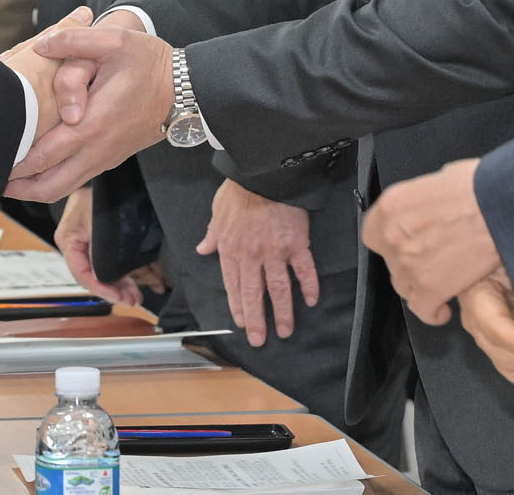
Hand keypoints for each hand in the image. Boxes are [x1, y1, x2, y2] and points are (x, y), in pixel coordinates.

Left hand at [5, 19, 172, 201]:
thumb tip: (40, 45)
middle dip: (19, 188)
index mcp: (92, 125)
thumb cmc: (151, 63)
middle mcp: (98, 150)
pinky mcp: (112, 158)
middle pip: (50, 186)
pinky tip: (39, 169)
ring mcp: (106, 158)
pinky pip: (77, 179)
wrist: (188, 88)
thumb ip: (74, 41)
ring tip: (10, 180)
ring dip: (35, 189)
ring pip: (64, 188)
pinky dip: (54, 181)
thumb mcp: (114, 41)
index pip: (44, 156)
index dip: (15, 164)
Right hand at [53, 185, 141, 305]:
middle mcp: (77, 244)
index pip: (82, 275)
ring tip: (138, 295)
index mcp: (68, 241)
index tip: (119, 297)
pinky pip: (112, 260)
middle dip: (116, 290)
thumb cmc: (98, 191)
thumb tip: (106, 278)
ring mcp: (89, 242)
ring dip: (123, 283)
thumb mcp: (97, 224)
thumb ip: (99, 252)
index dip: (102, 289)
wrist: (100, 168)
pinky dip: (125, 272)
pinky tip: (140, 280)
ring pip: (105, 270)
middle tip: (133, 300)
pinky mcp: (101, 239)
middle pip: (95, 275)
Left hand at [197, 180, 317, 345]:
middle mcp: (251, 255)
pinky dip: (309, 286)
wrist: (263, 173)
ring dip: (282, 312)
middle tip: (260, 340)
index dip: (237, 306)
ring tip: (285, 331)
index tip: (242, 323)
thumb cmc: (239, 189)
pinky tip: (311, 300)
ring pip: (278, 288)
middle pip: (254, 294)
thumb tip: (203, 248)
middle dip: (256, 319)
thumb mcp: (217, 211)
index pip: (233, 284)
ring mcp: (274, 251)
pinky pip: (304, 270)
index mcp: (230, 248)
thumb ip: (212, 234)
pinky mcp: (296, 243)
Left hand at [361, 158, 499, 324]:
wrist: (506, 208)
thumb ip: (423, 199)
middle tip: (434, 261)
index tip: (407, 246)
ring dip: (421, 286)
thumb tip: (430, 205)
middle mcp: (393, 235)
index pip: (373, 234)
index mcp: (392, 205)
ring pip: (404, 286)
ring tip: (443, 282)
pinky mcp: (430, 289)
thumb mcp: (441, 178)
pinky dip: (433, 312)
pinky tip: (444, 308)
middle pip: (391, 262)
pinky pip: (422, 310)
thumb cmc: (482, 188)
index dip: (392, 243)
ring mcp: (409, 264)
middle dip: (411, 264)